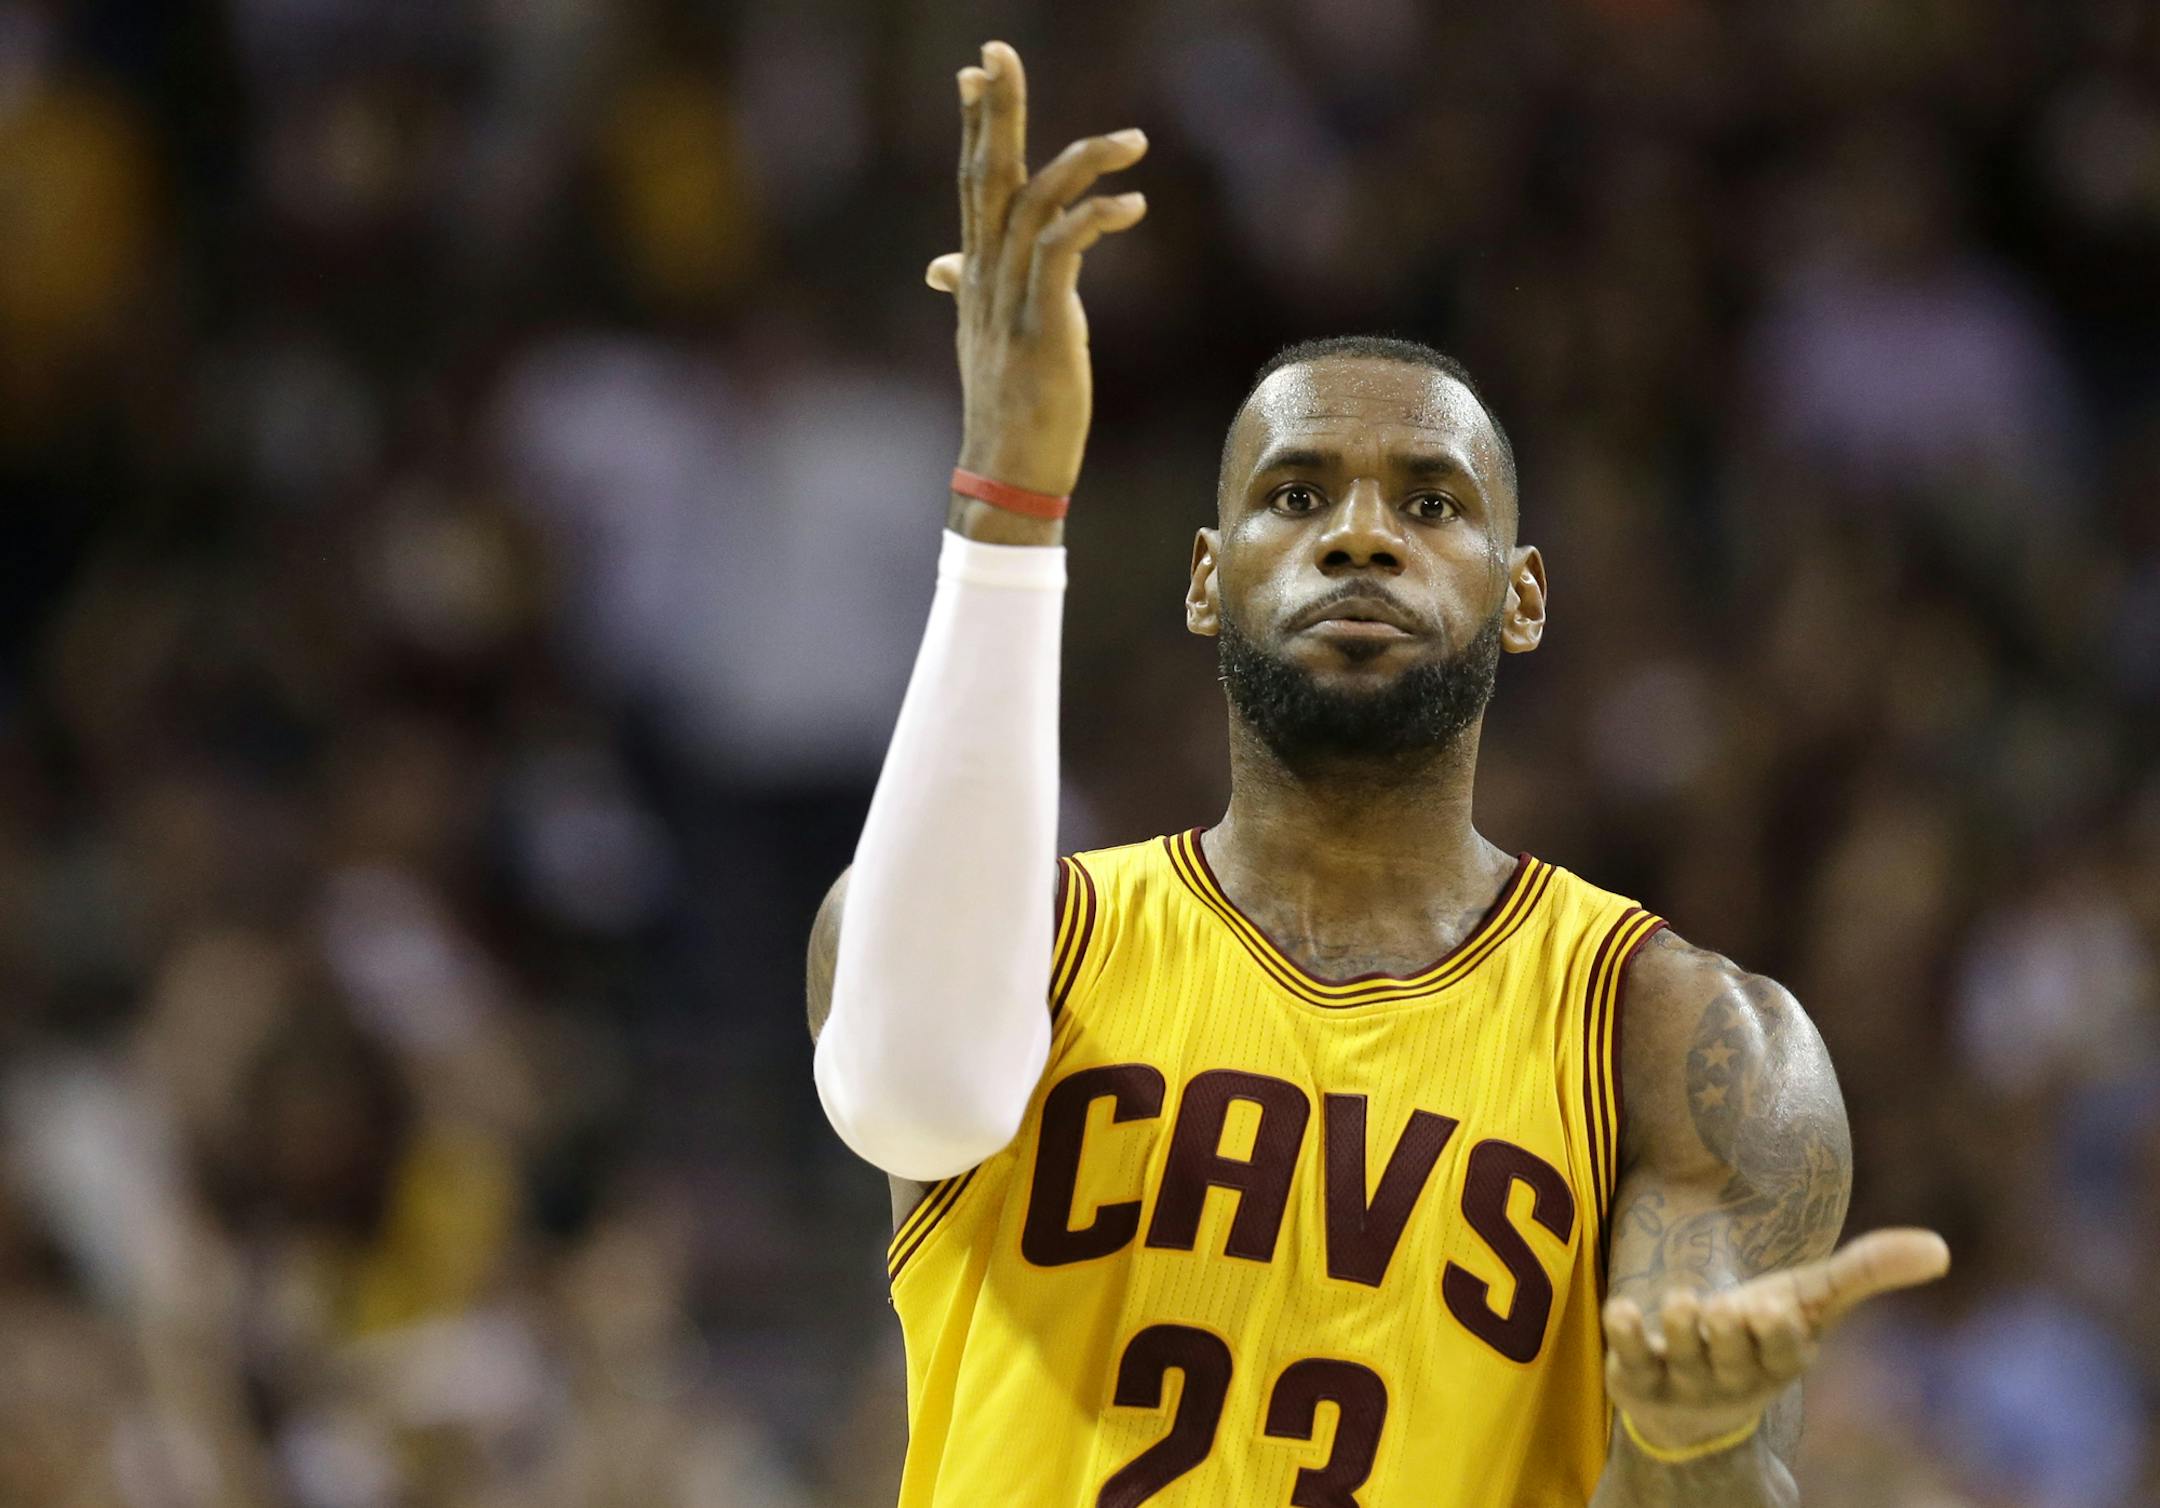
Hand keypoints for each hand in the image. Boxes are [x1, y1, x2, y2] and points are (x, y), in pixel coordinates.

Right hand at [928, 41, 1146, 508]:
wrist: (1007, 472)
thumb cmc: (1010, 408)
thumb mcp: (986, 337)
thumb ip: (972, 289)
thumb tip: (942, 266)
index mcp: (978, 276)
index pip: (973, 186)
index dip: (976, 127)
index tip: (976, 72)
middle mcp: (986, 278)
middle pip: (988, 177)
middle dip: (996, 112)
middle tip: (997, 51)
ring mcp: (1010, 300)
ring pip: (1032, 205)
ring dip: (1081, 162)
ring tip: (1133, 139)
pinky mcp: (1043, 325)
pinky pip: (1061, 251)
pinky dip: (1095, 219)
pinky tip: (1132, 205)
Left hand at [1602, 1227, 1949, 1454]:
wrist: (1693, 1399)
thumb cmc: (1760, 1334)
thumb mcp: (1810, 1301)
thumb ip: (1866, 1271)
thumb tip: (1941, 1249)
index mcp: (1779, 1358)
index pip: (1784, 1353)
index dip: (1777, 1333)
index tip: (1771, 1307)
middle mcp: (1734, 1375)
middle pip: (1734, 1354)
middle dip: (1731, 1329)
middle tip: (1727, 1308)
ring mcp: (1685, 1380)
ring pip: (1683, 1353)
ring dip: (1682, 1327)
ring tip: (1684, 1304)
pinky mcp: (1636, 1378)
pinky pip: (1629, 1360)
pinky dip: (1625, 1336)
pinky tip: (1622, 1310)